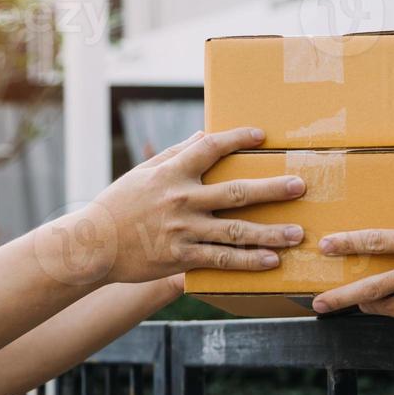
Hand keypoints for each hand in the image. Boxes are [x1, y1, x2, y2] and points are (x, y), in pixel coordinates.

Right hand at [61, 128, 306, 284]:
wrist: (93, 246)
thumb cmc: (118, 205)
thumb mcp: (142, 172)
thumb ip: (175, 153)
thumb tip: (203, 133)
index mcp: (172, 173)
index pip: (210, 148)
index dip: (238, 139)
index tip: (262, 136)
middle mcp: (181, 200)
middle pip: (236, 192)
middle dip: (272, 189)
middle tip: (300, 186)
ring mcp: (183, 230)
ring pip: (235, 230)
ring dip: (269, 232)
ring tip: (296, 233)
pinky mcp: (181, 257)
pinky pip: (221, 259)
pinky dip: (248, 260)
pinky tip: (271, 261)